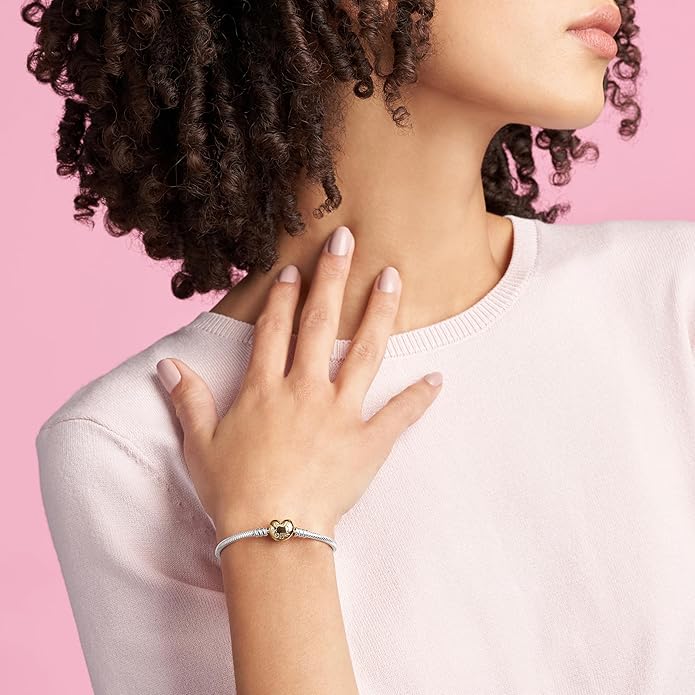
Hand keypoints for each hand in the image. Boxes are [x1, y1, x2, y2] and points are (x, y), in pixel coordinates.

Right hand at [156, 225, 442, 540]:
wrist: (271, 535)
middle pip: (322, 323)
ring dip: (380, 312)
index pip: (275, 329)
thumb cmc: (233, 492)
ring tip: (394, 278)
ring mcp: (341, 414)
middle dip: (333, 277)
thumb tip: (167, 364)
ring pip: (366, 353)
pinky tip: (438, 378)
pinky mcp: (368, 443)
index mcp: (266, 389)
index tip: (295, 268)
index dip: (284, 296)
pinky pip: (399, 415)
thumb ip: (189, 399)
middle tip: (347, 239)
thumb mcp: (200, 444)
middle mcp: (306, 390)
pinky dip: (420, 397)